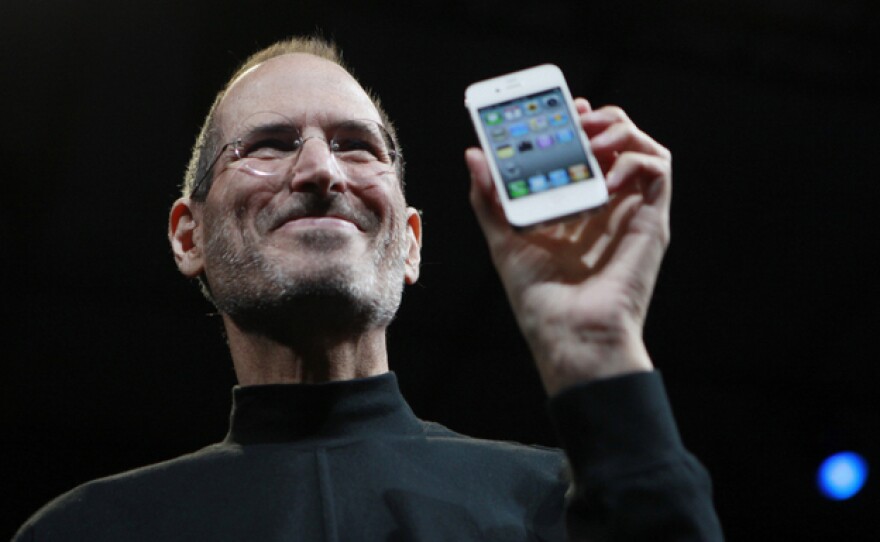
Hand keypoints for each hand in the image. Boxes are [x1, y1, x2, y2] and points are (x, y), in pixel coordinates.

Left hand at [465, 99, 671, 395]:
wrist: (569, 335)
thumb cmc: (539, 299)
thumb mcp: (504, 239)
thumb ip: (491, 198)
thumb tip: (474, 155)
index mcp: (577, 206)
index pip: (586, 149)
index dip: (580, 121)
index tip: (564, 106)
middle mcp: (608, 204)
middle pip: (617, 140)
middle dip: (600, 118)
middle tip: (576, 117)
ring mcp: (631, 211)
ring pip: (644, 146)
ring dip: (619, 130)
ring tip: (591, 140)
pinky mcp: (652, 220)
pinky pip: (657, 169)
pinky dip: (635, 158)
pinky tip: (607, 176)